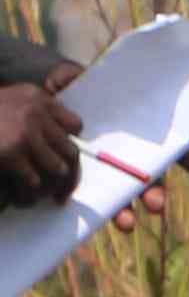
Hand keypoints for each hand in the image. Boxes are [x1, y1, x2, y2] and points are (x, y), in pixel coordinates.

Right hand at [0, 83, 77, 211]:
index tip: (64, 162)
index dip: (68, 146)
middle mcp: (35, 111)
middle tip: (61, 193)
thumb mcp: (5, 104)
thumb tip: (59, 148)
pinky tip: (18, 199)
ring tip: (36, 196)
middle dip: (68, 175)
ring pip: (57, 169)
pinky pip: (34, 182)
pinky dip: (27, 195)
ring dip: (48, 187)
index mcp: (35, 97)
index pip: (73, 126)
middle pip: (71, 150)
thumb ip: (29, 116)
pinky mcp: (12, 153)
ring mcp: (24, 132)